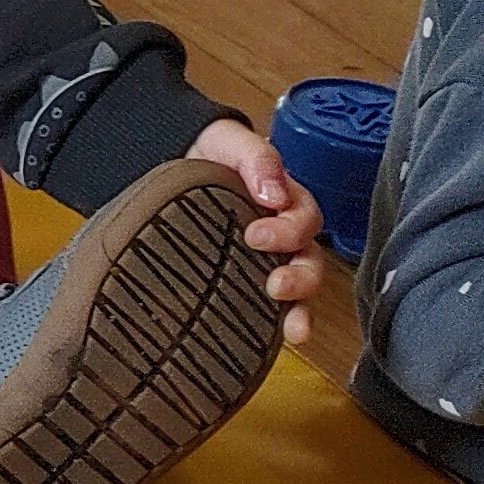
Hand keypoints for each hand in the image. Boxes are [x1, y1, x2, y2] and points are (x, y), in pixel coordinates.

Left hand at [183, 118, 334, 345]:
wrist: (173, 161)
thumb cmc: (210, 151)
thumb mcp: (232, 142)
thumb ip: (257, 159)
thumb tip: (274, 192)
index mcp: (285, 201)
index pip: (304, 219)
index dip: (289, 230)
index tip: (256, 235)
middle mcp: (283, 234)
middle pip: (309, 260)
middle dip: (301, 277)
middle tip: (276, 284)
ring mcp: (266, 259)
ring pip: (299, 288)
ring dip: (300, 309)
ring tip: (290, 327)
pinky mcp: (244, 278)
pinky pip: (271, 305)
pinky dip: (278, 324)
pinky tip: (277, 340)